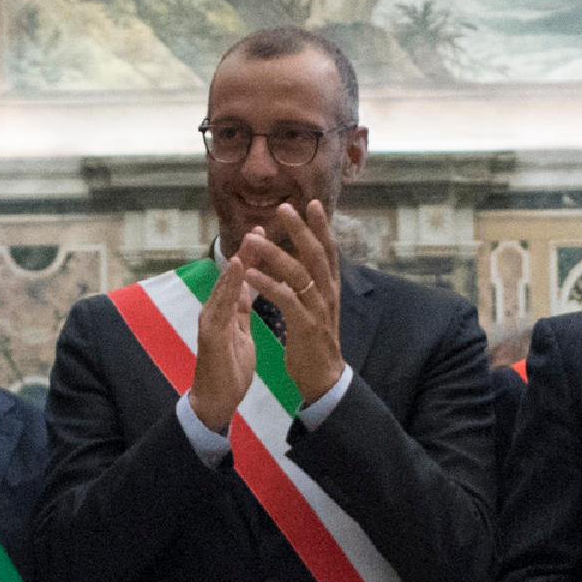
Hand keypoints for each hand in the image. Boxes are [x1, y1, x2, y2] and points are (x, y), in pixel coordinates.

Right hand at [187, 249, 260, 433]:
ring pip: (225, 286)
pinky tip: (237, 270)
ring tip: (250, 241)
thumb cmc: (228, 369)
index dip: (254, 257)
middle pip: (232, 277)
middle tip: (261, 227)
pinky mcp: (211, 334)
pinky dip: (228, 286)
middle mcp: (215, 311)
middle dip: (247, 252)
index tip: (267, 235)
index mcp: (226, 312)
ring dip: (237, 263)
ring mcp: (211, 321)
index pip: (241, 279)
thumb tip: (246, 289)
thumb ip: (240, 311)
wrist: (215, 401)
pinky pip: (221, 305)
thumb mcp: (240, 334)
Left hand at [234, 202, 346, 394]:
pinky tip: (250, 274)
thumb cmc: (315, 342)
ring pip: (298, 273)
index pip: (327, 250)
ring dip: (274, 254)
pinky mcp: (306, 325)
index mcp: (330, 288)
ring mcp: (318, 309)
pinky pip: (286, 299)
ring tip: (252, 239)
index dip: (320, 226)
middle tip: (283, 208)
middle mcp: (328, 293)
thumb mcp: (317, 308)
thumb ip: (312, 285)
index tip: (310, 203)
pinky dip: (268, 284)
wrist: (323, 378)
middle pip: (315, 254)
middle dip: (300, 229)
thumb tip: (304, 263)